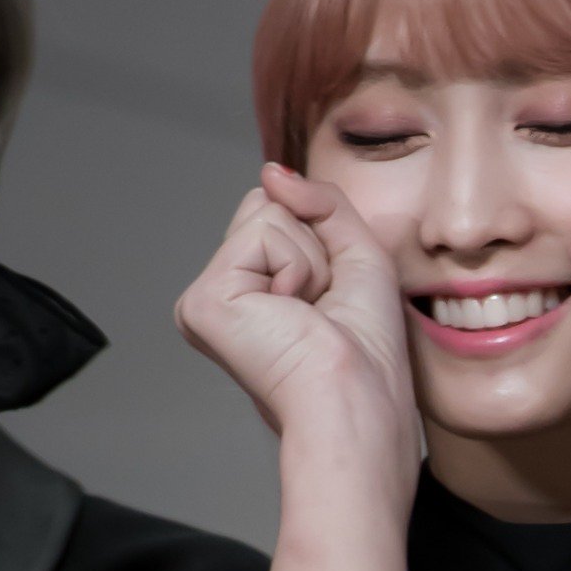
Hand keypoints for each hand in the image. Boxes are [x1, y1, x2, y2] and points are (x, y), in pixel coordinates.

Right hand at [176, 164, 415, 475]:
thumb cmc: (368, 352)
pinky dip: (295, 267)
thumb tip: (271, 171)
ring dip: (310, 260)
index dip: (322, 242)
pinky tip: (292, 315)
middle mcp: (224, 293)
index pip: (280, 214)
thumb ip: (320, 201)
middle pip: (267, 204)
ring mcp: (208, 296)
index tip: (331, 300)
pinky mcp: (202, 302)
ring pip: (267, 211)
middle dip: (314, 246)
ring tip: (310, 314)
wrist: (358, 398)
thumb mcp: (358, 254)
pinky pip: (263, 230)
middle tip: (321, 307)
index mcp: (256, 291)